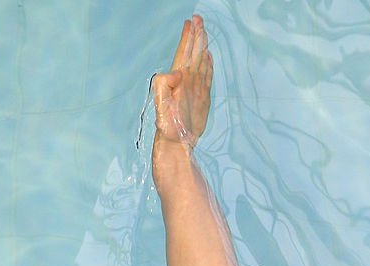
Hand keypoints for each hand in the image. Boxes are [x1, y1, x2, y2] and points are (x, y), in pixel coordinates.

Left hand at [153, 15, 212, 147]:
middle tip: (198, 19)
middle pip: (193, 53)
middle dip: (196, 36)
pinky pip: (207, 76)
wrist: (176, 142)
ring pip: (201, 61)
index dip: (187, 38)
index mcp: (178, 79)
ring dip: (202, 47)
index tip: (190, 23)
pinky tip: (209, 57)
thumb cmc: (167, 125)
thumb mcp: (160, 104)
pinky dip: (209, 65)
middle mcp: (187, 80)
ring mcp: (195, 87)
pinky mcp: (202, 97)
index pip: (183, 53)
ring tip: (204, 32)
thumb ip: (163, 84)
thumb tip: (177, 72)